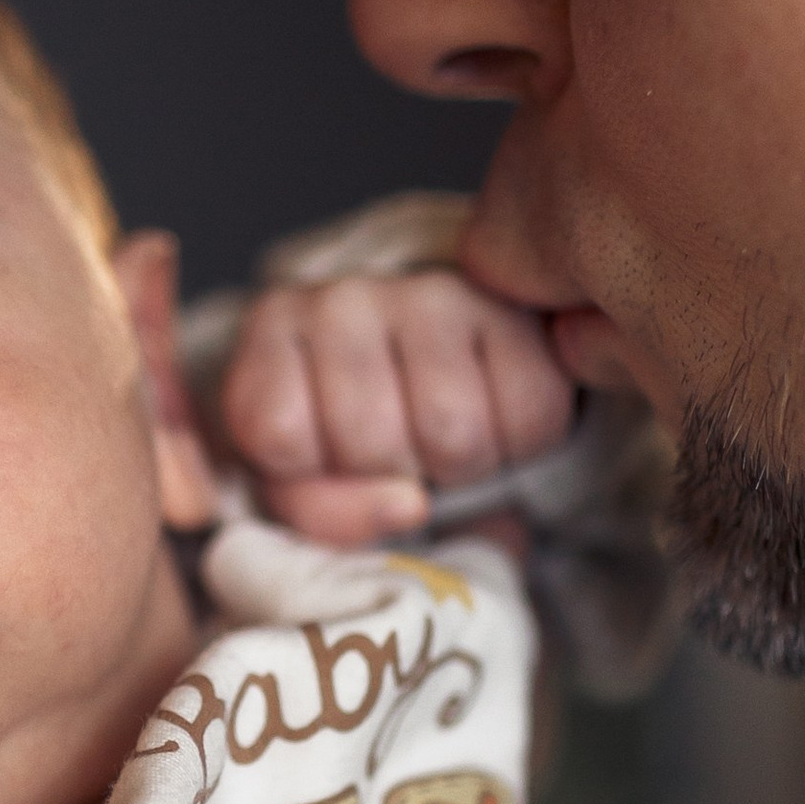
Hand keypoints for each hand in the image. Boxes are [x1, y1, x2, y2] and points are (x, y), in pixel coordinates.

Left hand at [220, 267, 575, 545]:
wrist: (424, 368)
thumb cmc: (343, 427)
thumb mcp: (295, 475)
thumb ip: (315, 511)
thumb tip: (409, 507)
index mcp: (273, 326)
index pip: (280, 435)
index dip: (307, 474)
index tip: (322, 456)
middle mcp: (348, 296)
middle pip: (370, 443)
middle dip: (389, 476)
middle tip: (395, 452)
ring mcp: (434, 292)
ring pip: (453, 434)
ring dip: (459, 467)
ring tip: (441, 438)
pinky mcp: (515, 309)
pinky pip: (531, 415)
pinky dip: (519, 444)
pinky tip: (492, 418)